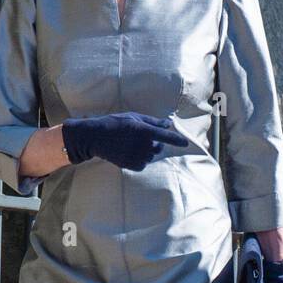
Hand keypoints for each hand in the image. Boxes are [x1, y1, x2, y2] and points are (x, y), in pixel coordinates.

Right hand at [61, 112, 189, 170]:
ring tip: (132, 144)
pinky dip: (140, 160)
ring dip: (147, 151)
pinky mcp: (131, 165)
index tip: (186, 143)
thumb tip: (168, 124)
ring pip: (151, 156)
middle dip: (155, 143)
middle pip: (159, 147)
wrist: (96, 137)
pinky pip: (143, 164)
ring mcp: (137, 156)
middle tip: (142, 137)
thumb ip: (153, 122)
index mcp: (144, 131)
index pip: (166, 137)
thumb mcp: (133, 117)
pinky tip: (129, 152)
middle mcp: (143, 145)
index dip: (177, 140)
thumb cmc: (115, 123)